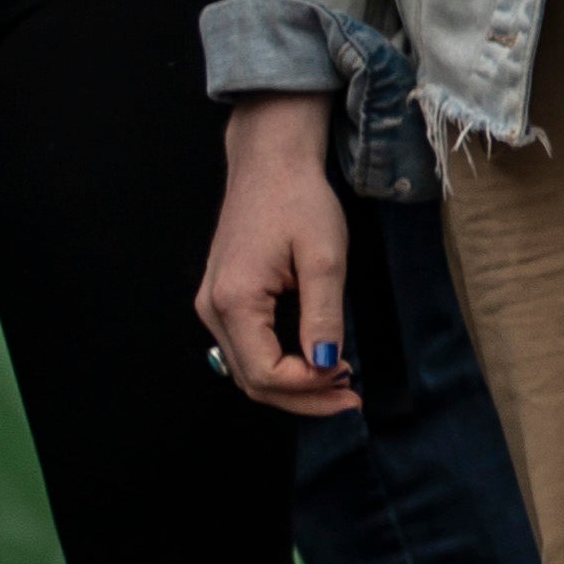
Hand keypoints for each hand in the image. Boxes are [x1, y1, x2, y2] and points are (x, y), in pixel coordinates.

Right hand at [196, 92, 356, 413]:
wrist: (271, 166)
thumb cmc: (298, 201)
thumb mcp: (324, 258)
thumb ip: (324, 316)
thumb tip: (327, 364)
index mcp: (235, 301)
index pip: (265, 372)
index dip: (309, 388)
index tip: (350, 380)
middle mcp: (213, 309)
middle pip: (252, 379)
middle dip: (303, 397)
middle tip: (350, 397)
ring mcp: (213, 306)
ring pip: (247, 369)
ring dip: (292, 386)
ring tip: (339, 384)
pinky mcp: (224, 300)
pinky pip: (247, 349)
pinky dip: (279, 365)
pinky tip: (313, 363)